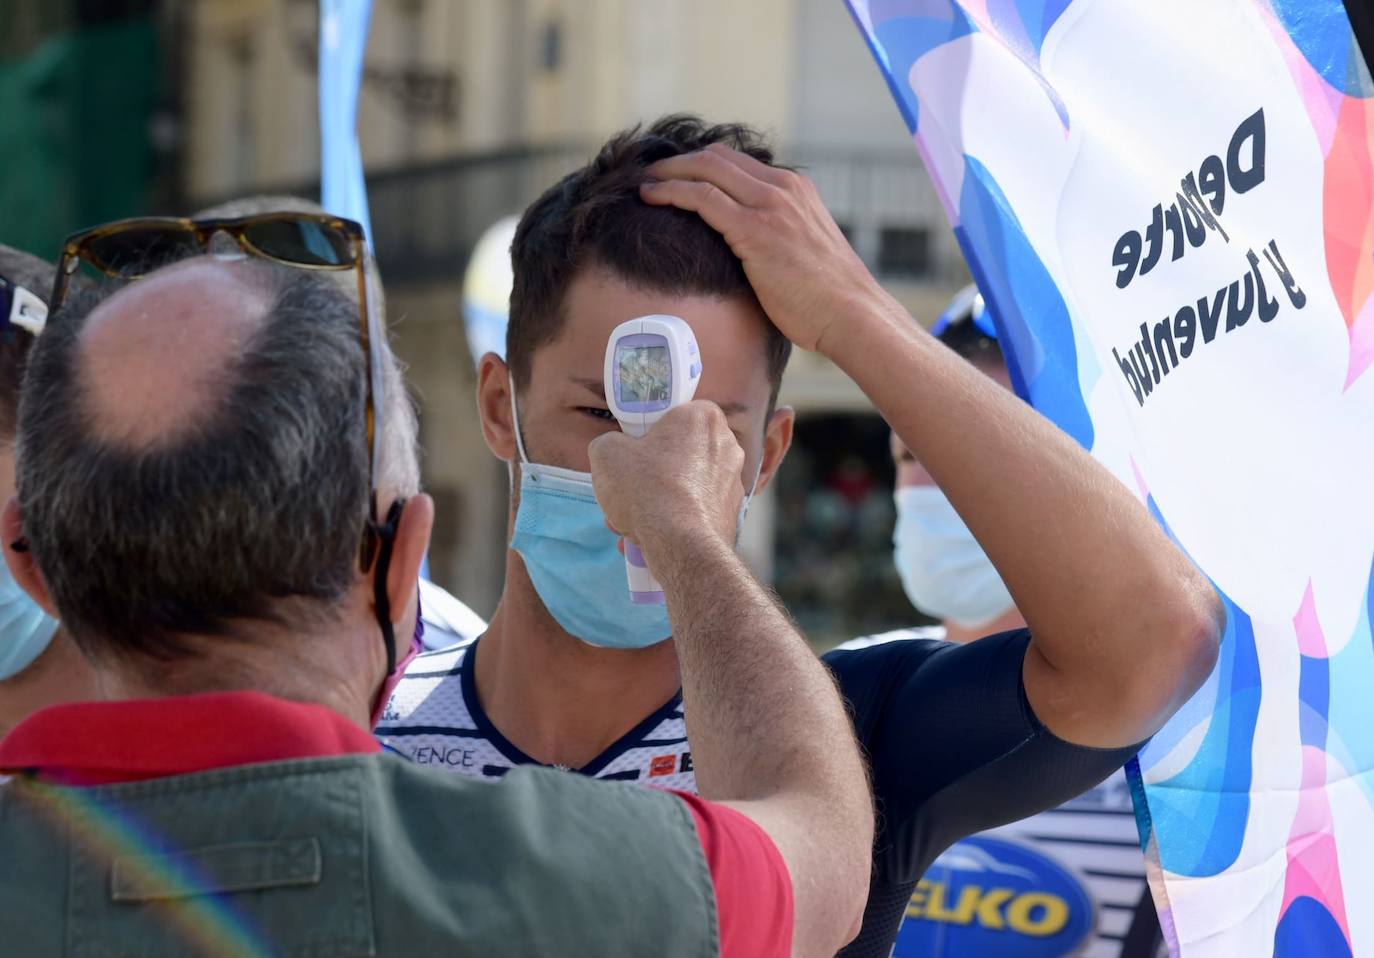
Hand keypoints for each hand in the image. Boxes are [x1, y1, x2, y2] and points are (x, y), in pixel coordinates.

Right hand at [588, 402, 744, 563]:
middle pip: (677, 454)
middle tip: (626, 490)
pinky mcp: (730, 514)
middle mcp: (726, 446)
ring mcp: (732, 482)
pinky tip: (646, 538)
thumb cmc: (648, 490)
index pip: (674, 414)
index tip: (632, 450)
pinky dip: (672, 522)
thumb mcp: (606, 454)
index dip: (648, 432)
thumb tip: (614, 452)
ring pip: (683, 487)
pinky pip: (692, 512)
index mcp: (703, 418)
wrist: (681, 546)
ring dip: (655, 502)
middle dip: (648, 475)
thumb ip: (609, 443)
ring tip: (628, 521)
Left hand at [640, 144, 886, 354]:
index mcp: (796, 189)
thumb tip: (747, 253)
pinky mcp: (755, 228)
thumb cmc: (826, 298)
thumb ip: (777, 238)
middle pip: (717, 157)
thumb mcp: (803, 252)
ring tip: (643, 182)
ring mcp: (770, 205)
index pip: (738, 161)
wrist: (850, 313)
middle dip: (678, 161)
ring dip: (668, 172)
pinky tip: (650, 197)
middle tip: (650, 173)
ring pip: (706, 169)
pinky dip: (671, 191)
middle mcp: (783, 188)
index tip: (675, 175)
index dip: (701, 164)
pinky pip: (702, 197)